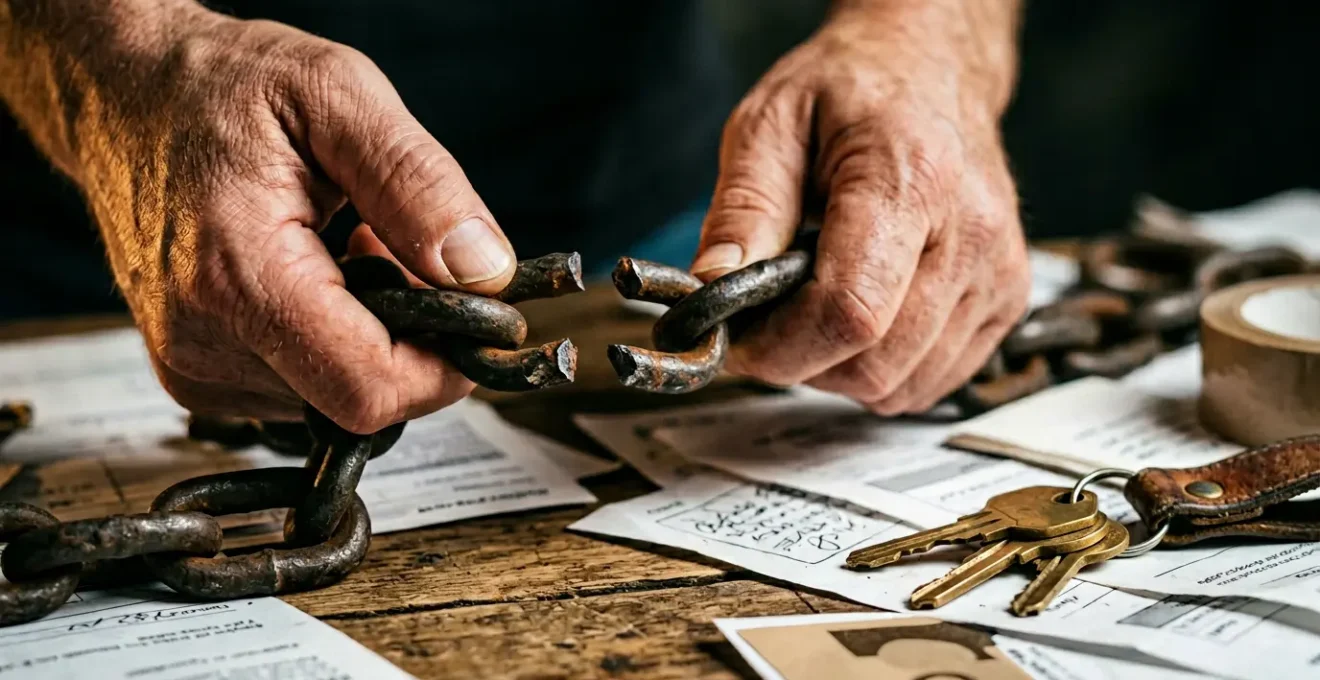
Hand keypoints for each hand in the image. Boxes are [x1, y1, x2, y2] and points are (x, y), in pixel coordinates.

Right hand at [75, 9, 516, 431]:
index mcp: (238, 275)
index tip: (477, 315)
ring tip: (347, 248)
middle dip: (412, 339)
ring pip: (335, 397)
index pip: (369, 389)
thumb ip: (418, 186)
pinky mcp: (195, 372)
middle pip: (359, 399)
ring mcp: (193, 364)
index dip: (445, 366)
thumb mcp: (337, 95)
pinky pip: (301, 387)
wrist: (120, 94)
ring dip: (371, 335)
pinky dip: (332, 340)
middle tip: (402, 251)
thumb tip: (484, 272)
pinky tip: (317, 274)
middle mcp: (203, 339)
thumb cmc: (215, 84)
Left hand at [690, 1, 1028, 414]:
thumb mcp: (770, 123)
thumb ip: (743, 207)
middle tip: (770, 322)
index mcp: (911, 179)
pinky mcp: (1006, 299)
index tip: (743, 338)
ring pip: (903, 385)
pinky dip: (883, 371)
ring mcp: (997, 271)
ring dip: (842, 371)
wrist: (932, 68)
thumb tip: (715, 288)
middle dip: (804, 362)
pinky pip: (932, 381)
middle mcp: (971, 231)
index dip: (782, 347)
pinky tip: (862, 317)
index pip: (850, 311)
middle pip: (876, 362)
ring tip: (816, 308)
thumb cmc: (852, 90)